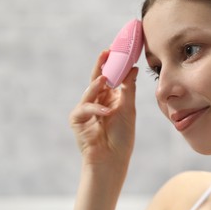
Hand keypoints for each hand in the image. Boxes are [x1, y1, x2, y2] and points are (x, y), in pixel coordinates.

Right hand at [69, 50, 138, 165]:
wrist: (113, 160)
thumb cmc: (122, 137)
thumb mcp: (128, 109)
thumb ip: (128, 89)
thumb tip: (134, 68)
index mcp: (110, 97)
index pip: (110, 76)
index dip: (113, 64)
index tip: (119, 49)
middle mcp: (97, 100)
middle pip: (97, 78)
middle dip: (101, 65)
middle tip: (107, 52)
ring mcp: (86, 109)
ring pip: (90, 90)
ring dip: (97, 84)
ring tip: (105, 76)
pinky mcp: (77, 120)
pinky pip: (85, 109)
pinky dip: (96, 109)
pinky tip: (107, 111)